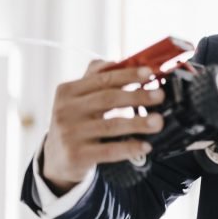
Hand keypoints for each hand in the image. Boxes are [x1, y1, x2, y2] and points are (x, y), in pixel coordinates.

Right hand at [42, 59, 164, 193]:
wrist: (57, 158)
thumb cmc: (76, 122)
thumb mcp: (79, 98)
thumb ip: (97, 78)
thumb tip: (120, 60)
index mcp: (67, 91)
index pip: (102, 79)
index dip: (128, 75)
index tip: (149, 73)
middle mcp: (65, 111)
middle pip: (108, 99)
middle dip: (137, 96)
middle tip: (160, 95)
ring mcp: (69, 134)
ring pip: (111, 125)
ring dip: (138, 123)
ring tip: (158, 121)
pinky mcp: (76, 156)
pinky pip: (109, 150)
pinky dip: (130, 147)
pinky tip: (146, 145)